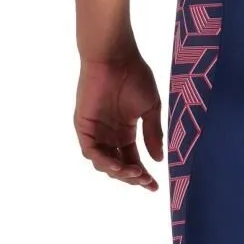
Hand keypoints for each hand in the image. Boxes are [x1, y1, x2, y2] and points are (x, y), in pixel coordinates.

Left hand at [74, 47, 164, 190]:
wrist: (116, 57)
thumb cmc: (135, 76)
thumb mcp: (150, 108)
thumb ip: (152, 133)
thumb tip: (158, 159)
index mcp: (125, 130)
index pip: (132, 159)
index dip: (142, 175)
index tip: (155, 187)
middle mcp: (109, 134)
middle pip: (119, 165)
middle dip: (132, 177)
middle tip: (145, 180)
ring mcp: (96, 132)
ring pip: (104, 163)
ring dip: (119, 172)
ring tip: (134, 173)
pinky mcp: (84, 127)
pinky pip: (91, 152)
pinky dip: (104, 161)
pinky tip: (119, 165)